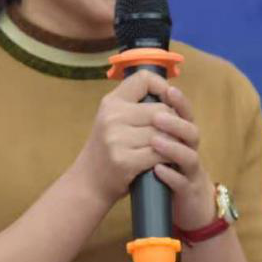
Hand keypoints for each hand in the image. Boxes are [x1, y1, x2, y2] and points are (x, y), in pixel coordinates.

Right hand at [70, 70, 179, 208]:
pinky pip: (160, 153)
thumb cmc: (108, 150)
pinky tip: (164, 162)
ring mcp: (117, 139)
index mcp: (111, 102)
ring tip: (170, 148)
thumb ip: (135, 105)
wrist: (89, 182)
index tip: (167, 101)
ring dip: (173, 142)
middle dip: (173, 122)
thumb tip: (171, 92)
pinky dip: (167, 159)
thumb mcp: (113, 120)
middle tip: (172, 134)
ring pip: (164, 132)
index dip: (162, 87)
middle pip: (162, 109)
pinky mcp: (125, 160)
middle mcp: (112, 117)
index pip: (144, 79)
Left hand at [149, 85, 216, 230]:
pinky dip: (171, 176)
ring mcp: (191, 172)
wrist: (187, 205)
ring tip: (155, 142)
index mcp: (184, 136)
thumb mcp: (164, 145)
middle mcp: (191, 151)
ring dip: (173, 147)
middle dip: (175, 122)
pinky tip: (158, 170)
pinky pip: (182, 183)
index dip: (179, 101)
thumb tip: (139, 97)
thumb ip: (156, 125)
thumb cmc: (169, 169)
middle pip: (191, 131)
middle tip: (157, 117)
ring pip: (189, 156)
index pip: (185, 113)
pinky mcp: (188, 192)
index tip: (168, 89)